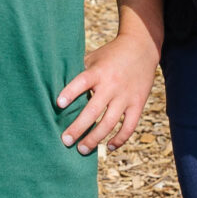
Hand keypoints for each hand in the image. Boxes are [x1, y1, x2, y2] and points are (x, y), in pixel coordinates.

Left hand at [58, 31, 159, 153]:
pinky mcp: (138, 104)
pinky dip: (120, 139)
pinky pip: (129, 127)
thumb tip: (55, 87)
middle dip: (78, 128)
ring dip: (95, 139)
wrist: (141, 48)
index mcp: (98, 72)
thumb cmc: (110, 55)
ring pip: (109, 123)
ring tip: (81, 149)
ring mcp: (126, 96)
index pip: (82, 82)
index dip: (70, 92)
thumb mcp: (93, 58)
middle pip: (93, 111)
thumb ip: (79, 73)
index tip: (59, 104)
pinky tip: (109, 147)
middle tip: (65, 141)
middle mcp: (112, 85)